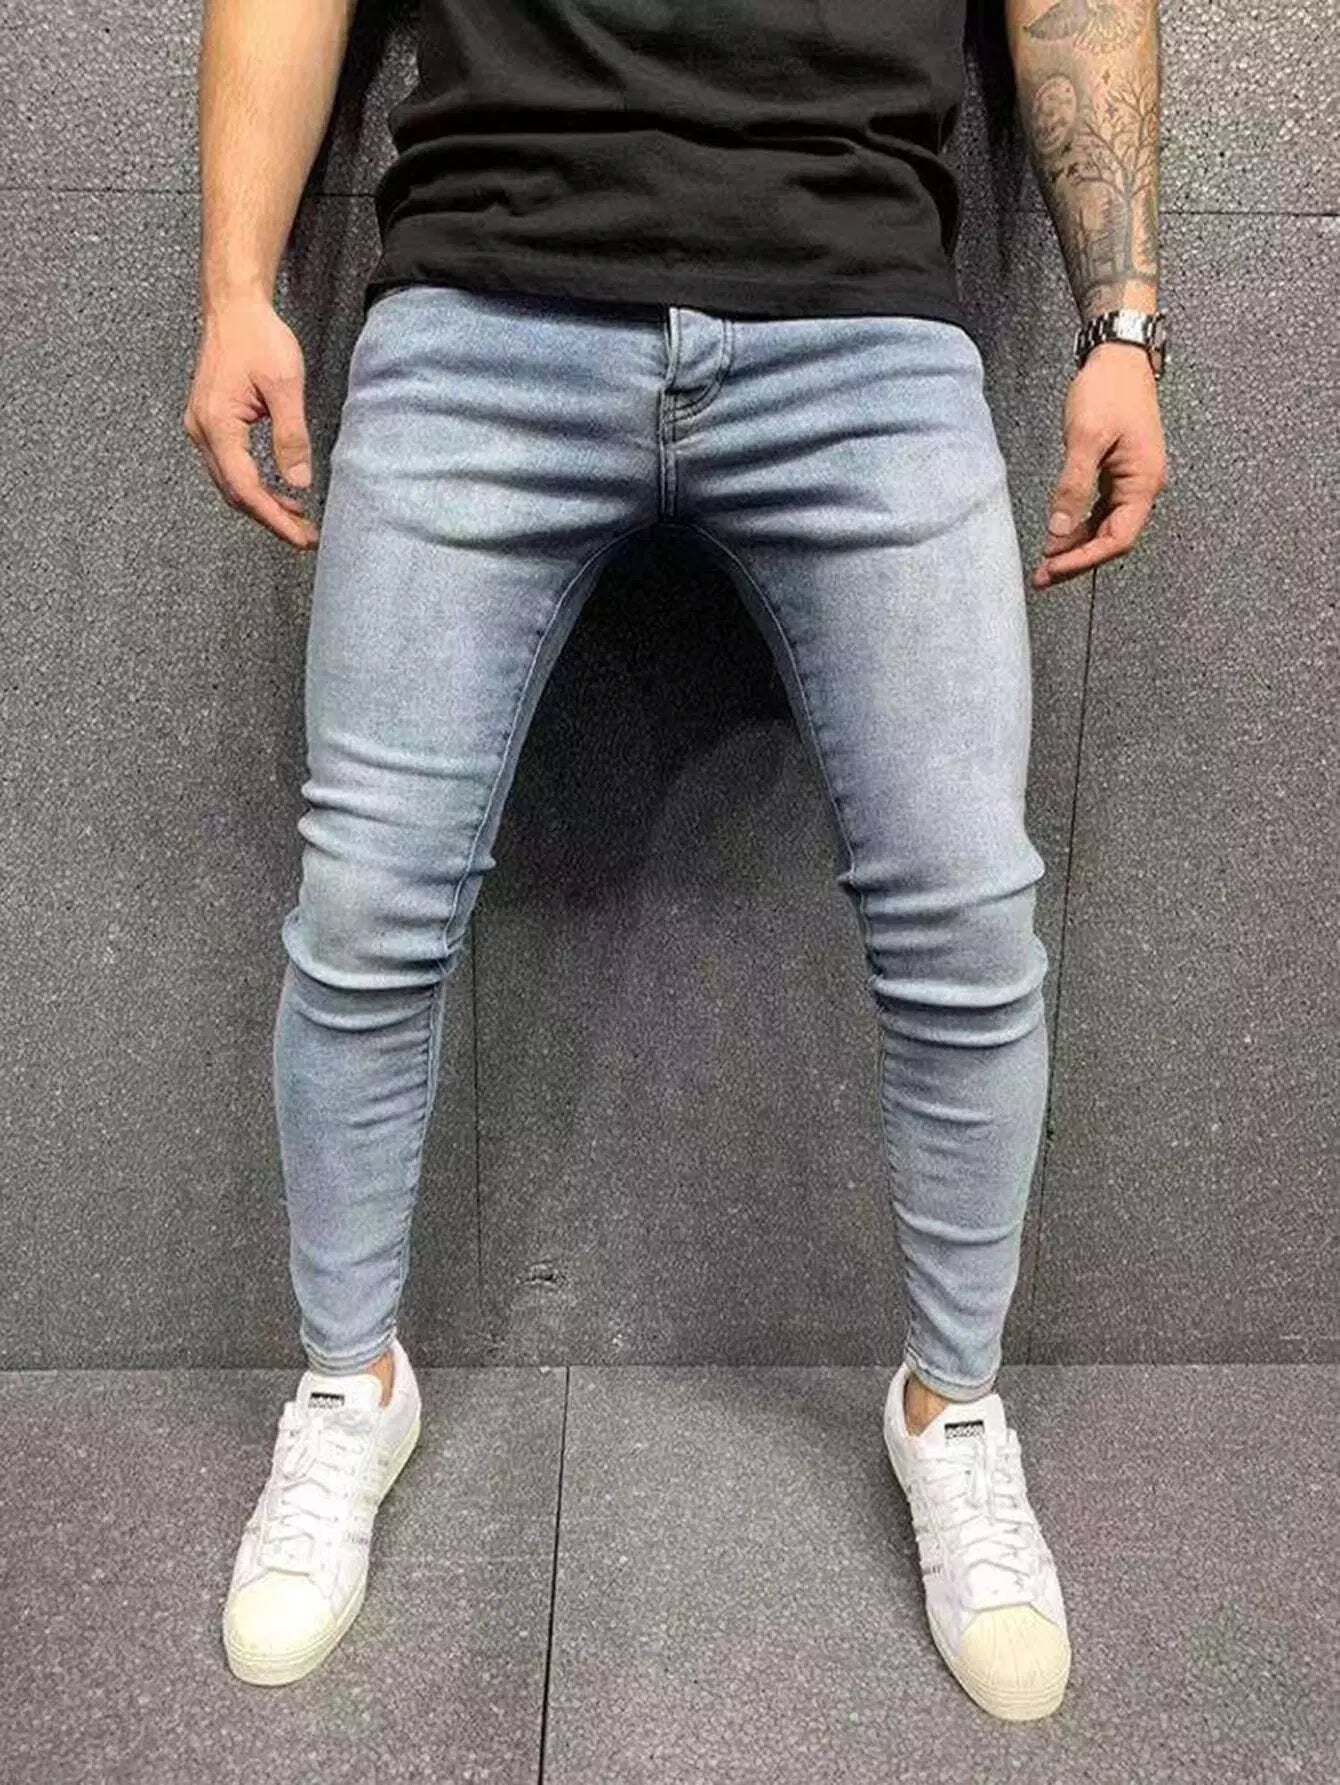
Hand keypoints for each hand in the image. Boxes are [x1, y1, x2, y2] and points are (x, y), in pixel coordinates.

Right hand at [182, 295, 318, 550]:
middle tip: (306, 536)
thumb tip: (299, 482)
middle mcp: (202, 431)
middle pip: (235, 493)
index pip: (246, 489)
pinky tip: (279, 490)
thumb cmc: (259, 337)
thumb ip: (291, 436)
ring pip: (231, 483)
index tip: (301, 538)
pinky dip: (254, 485)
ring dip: (263, 505)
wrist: (234, 308)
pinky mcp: (210, 423)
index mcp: (217, 424)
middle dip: (271, 518)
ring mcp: (202, 428)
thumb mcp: (285, 385)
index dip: (275, 518)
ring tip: (298, 519)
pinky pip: (229, 467)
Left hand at [1032, 340, 1166, 590]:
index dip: (1084, 558)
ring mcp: (1131, 481)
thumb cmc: (1108, 390)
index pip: (1117, 539)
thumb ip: (1073, 486)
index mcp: (1143, 482)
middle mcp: (1143, 487)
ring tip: (1044, 563)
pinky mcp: (1118, 472)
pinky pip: (1100, 510)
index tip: (1053, 568)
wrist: (1120, 356)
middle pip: (1111, 539)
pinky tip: (1058, 535)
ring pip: (1104, 526)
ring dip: (1075, 546)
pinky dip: (1078, 525)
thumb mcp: (1086, 438)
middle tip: (1041, 577)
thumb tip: (1059, 531)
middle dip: (1076, 559)